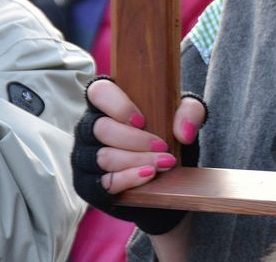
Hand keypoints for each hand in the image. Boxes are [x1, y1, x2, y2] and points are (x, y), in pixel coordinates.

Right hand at [71, 77, 205, 234]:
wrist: (166, 172)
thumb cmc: (168, 132)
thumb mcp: (185, 115)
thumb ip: (189, 112)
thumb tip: (184, 133)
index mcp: (107, 102)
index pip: (99, 91)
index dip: (117, 105)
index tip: (142, 120)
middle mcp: (90, 127)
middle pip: (102, 129)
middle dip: (136, 140)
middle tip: (163, 147)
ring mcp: (85, 156)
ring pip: (102, 157)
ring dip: (136, 160)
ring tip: (164, 163)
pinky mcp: (88, 184)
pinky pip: (102, 183)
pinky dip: (127, 179)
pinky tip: (148, 175)